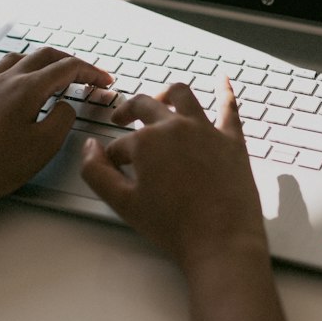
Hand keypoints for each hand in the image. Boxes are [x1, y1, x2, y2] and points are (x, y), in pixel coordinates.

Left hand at [0, 44, 112, 216]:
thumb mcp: (44, 146)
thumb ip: (62, 119)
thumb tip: (64, 105)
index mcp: (27, 90)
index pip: (67, 69)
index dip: (90, 73)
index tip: (104, 81)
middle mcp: (4, 82)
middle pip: (42, 57)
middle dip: (67, 61)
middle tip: (84, 74)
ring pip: (11, 59)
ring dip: (34, 58)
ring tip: (47, 65)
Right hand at [80, 78, 267, 272]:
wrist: (220, 241)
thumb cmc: (174, 227)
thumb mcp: (123, 203)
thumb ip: (97, 173)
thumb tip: (89, 148)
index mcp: (146, 141)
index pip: (121, 143)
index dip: (113, 156)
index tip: (114, 168)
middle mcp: (175, 127)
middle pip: (145, 106)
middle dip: (129, 111)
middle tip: (122, 118)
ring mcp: (206, 130)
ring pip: (182, 95)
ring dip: (165, 93)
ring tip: (159, 98)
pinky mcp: (232, 140)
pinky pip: (229, 107)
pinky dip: (225, 90)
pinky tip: (223, 79)